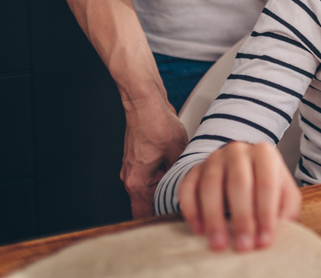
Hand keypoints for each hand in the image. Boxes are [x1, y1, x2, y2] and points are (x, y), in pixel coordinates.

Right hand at [121, 104, 188, 218]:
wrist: (144, 101)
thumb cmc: (156, 122)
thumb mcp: (177, 150)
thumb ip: (180, 172)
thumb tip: (191, 184)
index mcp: (136, 182)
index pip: (144, 214)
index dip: (160, 218)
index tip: (176, 219)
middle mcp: (130, 177)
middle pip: (148, 201)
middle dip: (166, 201)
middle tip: (186, 199)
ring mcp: (132, 168)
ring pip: (151, 186)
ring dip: (165, 184)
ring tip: (182, 177)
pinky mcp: (137, 158)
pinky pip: (151, 173)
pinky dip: (163, 172)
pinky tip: (175, 163)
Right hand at [178, 141, 301, 250]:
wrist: (238, 164)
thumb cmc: (263, 182)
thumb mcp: (282, 189)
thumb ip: (287, 205)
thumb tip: (284, 225)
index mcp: (264, 153)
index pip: (266, 183)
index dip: (266, 214)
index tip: (264, 241)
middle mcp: (238, 151)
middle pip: (238, 183)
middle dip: (242, 218)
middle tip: (243, 246)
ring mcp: (213, 159)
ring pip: (210, 186)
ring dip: (214, 218)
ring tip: (220, 243)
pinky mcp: (194, 170)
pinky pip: (188, 189)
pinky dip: (192, 210)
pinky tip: (199, 230)